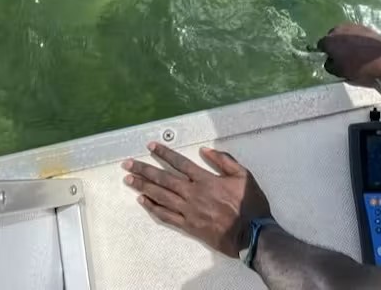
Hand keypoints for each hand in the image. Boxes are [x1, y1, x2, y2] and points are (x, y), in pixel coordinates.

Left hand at [123, 142, 271, 257]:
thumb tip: (206, 151)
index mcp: (206, 179)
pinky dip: (153, 207)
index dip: (164, 153)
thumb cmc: (250, 205)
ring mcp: (189, 210)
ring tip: (129, 179)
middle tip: (128, 164)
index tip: (151, 147)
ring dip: (143, 186)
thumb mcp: (243, 176)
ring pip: (161, 196)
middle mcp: (193, 193)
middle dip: (144, 170)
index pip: (180, 163)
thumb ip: (224, 160)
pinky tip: (143, 201)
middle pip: (164, 178)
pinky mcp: (189, 226)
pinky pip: (166, 215)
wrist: (251, 234)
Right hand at [317, 23, 380, 83]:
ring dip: (345, 42)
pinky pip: (354, 33)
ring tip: (354, 53)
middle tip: (343, 57)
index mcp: (329, 41)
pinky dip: (355, 39)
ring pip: (343, 35)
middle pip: (332, 38)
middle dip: (335, 46)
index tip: (331, 60)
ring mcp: (350, 26)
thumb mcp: (341, 72)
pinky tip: (363, 48)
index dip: (325, 54)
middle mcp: (337, 30)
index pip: (320, 46)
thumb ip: (330, 66)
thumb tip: (330, 61)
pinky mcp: (362, 26)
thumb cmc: (360, 66)